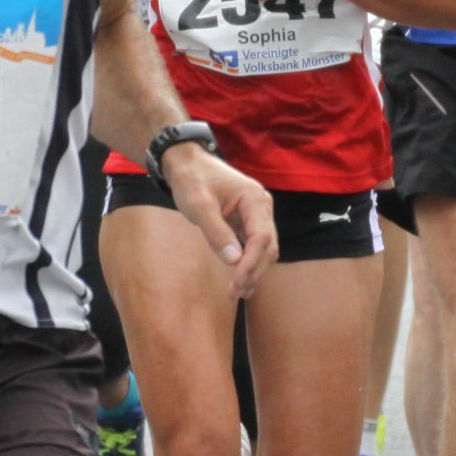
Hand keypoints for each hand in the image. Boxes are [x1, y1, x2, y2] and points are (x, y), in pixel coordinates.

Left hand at [163, 145, 278, 297]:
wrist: (187, 162)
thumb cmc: (192, 180)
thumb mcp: (199, 205)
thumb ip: (216, 232)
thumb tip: (233, 260)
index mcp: (254, 199)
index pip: (261, 237)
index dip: (251, 263)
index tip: (237, 282)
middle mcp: (262, 206)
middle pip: (268, 246)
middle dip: (254, 271)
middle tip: (235, 293)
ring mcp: (257, 214)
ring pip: (265, 249)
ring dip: (254, 271)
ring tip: (238, 292)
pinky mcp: (248, 220)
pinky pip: (255, 245)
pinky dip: (249, 263)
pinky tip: (240, 280)